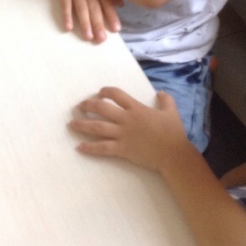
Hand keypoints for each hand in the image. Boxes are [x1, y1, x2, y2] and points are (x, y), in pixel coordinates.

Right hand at [52, 0, 121, 42]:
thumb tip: (121, 4)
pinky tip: (68, 27)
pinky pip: (65, 5)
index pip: (107, 4)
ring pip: (81, 9)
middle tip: (101, 39)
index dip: (112, 16)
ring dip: (85, 23)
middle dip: (98, 24)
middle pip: (95, 10)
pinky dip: (67, 16)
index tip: (116, 29)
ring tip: (88, 37)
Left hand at [69, 87, 188, 172]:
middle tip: (80, 106)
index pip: (116, 94)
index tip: (99, 93)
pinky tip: (79, 147)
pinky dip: (90, 147)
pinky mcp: (122, 149)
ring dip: (83, 124)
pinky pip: (103, 147)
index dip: (105, 91)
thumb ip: (166, 100)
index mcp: (136, 108)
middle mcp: (126, 119)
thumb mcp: (172, 112)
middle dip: (88, 105)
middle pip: (101, 108)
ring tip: (71, 124)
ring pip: (98, 127)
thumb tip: (161, 92)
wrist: (174, 154)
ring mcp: (123, 134)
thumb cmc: (173, 133)